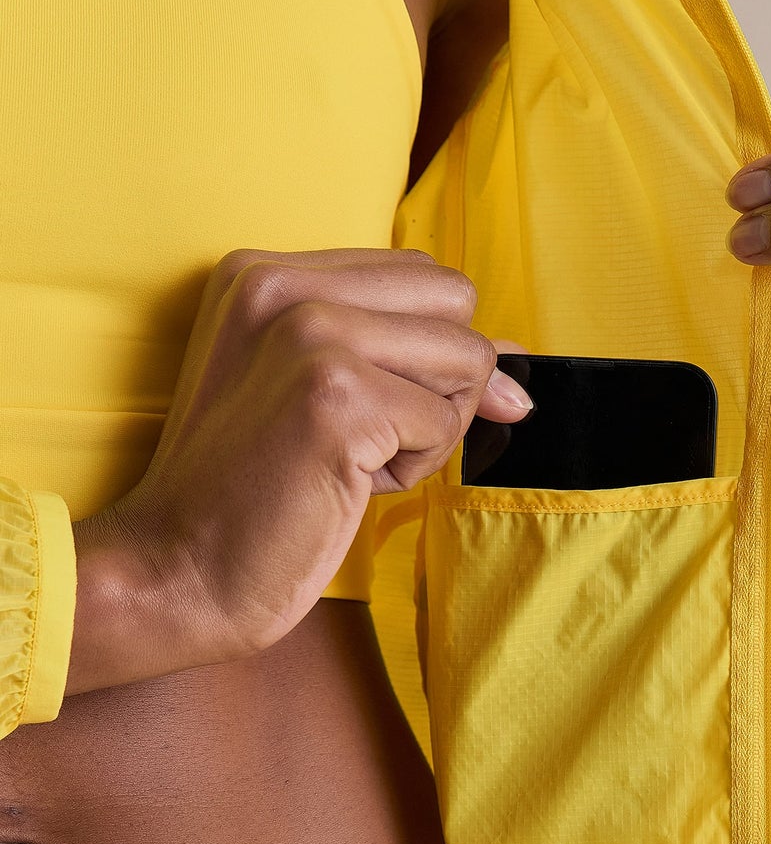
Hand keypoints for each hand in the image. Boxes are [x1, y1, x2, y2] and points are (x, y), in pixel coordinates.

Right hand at [67, 248, 533, 692]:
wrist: (177, 571)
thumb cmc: (250, 495)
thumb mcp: (324, 395)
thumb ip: (409, 354)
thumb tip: (521, 360)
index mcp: (267, 272)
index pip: (420, 275)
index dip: (431, 350)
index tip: (380, 409)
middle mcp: (284, 285)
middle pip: (455, 303)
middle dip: (440, 382)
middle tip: (364, 437)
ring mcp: (312, 335)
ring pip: (467, 361)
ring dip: (430, 431)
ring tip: (348, 462)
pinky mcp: (339, 396)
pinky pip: (444, 425)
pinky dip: (411, 471)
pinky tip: (344, 486)